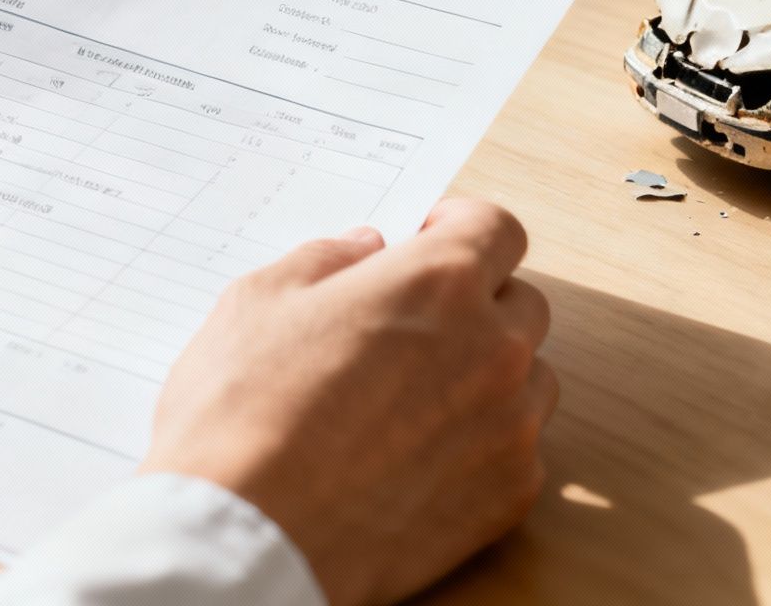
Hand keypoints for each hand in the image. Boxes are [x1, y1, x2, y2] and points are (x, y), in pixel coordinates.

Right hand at [142, 199, 555, 605]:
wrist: (249, 541)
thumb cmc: (241, 419)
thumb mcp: (260, 302)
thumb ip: (327, 260)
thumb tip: (365, 249)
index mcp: (438, 284)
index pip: (497, 229)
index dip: (463, 228)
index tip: (436, 240)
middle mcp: (493, 349)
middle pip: (522, 303)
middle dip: (478, 303)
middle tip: (417, 325)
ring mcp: (509, 427)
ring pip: (530, 379)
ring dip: (490, 375)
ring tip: (419, 397)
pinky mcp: (509, 496)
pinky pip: (520, 451)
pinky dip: (484, 445)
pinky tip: (422, 458)